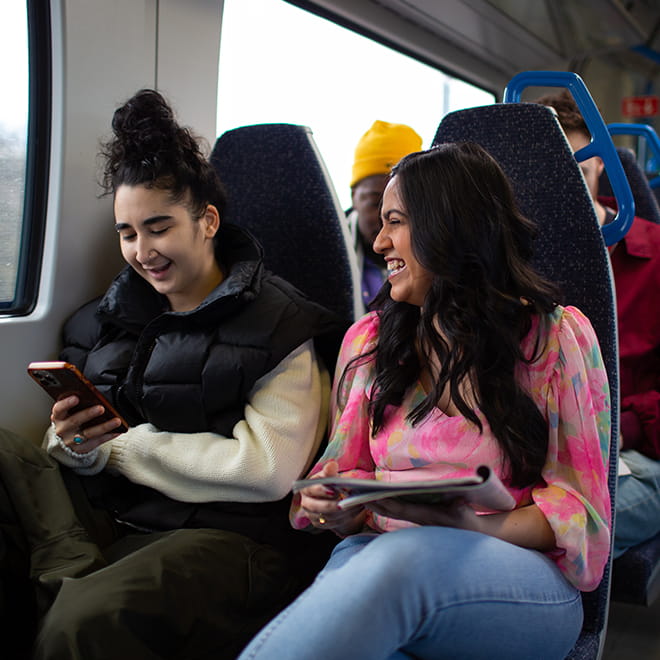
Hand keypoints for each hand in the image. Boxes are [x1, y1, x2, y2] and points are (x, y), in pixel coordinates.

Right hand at [50, 395, 123, 453]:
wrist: (68, 439)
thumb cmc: (72, 418)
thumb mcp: (70, 411)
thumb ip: (78, 403)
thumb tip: (93, 393)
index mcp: (58, 416)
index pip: (59, 409)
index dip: (66, 403)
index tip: (76, 397)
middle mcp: (62, 429)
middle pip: (75, 421)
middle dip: (88, 414)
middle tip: (101, 408)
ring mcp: (71, 441)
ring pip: (89, 433)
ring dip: (104, 427)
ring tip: (117, 421)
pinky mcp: (82, 448)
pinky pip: (97, 442)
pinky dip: (108, 436)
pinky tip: (117, 430)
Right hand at [300, 461, 366, 535]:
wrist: (333, 498)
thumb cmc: (330, 484)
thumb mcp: (329, 475)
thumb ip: (330, 471)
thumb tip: (332, 465)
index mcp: (306, 488)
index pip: (311, 489)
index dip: (322, 491)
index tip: (334, 492)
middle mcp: (306, 503)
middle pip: (316, 507)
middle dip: (332, 506)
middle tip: (345, 504)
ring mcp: (312, 515)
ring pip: (326, 517)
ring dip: (342, 513)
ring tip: (355, 505)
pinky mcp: (320, 524)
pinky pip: (332, 524)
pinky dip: (345, 518)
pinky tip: (354, 511)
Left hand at [366, 496, 481, 531]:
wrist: (472, 533)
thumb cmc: (468, 521)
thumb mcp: (466, 513)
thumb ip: (461, 506)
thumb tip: (459, 499)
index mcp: (424, 516)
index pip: (399, 508)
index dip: (384, 502)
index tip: (369, 496)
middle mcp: (416, 519)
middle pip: (389, 510)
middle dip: (373, 502)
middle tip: (354, 494)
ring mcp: (416, 520)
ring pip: (391, 511)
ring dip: (375, 504)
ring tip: (359, 494)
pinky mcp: (418, 519)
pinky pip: (397, 511)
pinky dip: (385, 505)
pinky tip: (374, 498)